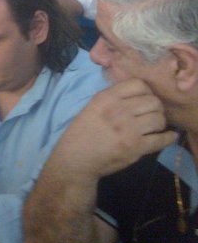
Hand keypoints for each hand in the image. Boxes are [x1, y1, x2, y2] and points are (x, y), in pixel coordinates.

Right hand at [53, 78, 177, 180]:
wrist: (76, 158)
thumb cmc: (82, 132)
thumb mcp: (92, 107)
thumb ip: (113, 98)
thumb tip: (137, 93)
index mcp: (106, 98)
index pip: (139, 84)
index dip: (145, 92)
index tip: (143, 100)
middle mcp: (118, 110)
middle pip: (153, 101)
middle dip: (155, 108)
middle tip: (150, 115)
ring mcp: (128, 129)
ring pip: (159, 119)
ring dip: (159, 123)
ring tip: (153, 127)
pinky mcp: (136, 147)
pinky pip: (162, 139)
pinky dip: (168, 138)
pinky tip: (166, 137)